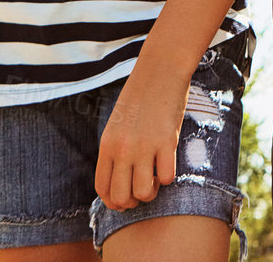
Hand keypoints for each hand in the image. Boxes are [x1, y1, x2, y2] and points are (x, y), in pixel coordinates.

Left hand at [95, 70, 187, 209]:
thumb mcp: (117, 125)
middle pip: (121, 197)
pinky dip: (170, 176)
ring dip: (152, 191)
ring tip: (156, 176)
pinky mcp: (167, 141)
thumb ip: (115, 151)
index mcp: (107, 145)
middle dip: (133, 201)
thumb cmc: (140, 97)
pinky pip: (168, 177)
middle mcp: (122, 149)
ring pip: (143, 193)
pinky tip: (169, 162)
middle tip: (143, 188)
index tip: (125, 199)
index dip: (114, 202)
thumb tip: (121, 180)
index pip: (103, 189)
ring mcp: (144, 146)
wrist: (160, 70)